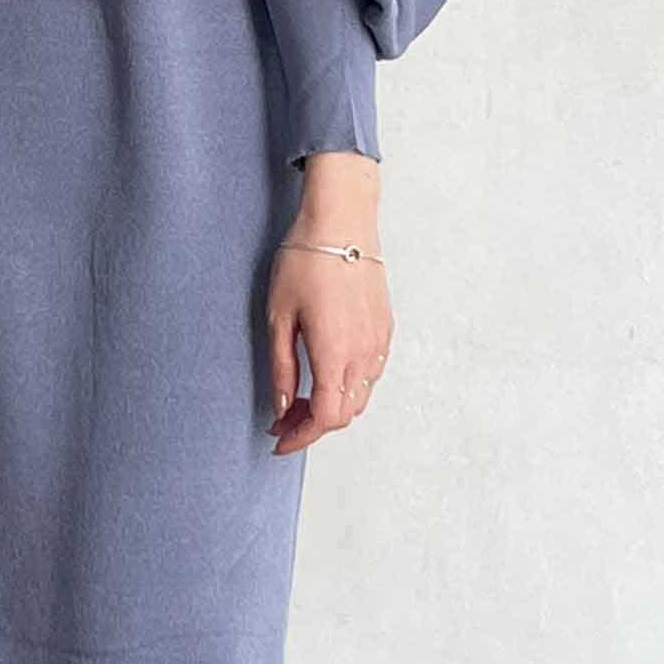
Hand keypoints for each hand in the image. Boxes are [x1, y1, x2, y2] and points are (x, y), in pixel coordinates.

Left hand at [267, 154, 392, 454]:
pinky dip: (347, 387)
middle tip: (281, 421)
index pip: (325, 418)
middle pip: (345, 414)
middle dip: (311, 426)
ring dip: (331, 408)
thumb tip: (282, 406)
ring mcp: (379, 342)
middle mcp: (364, 353)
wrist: (341, 222)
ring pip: (359, 397)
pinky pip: (370, 375)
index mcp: (335, 352)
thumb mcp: (279, 316)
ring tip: (298, 400)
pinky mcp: (385, 329)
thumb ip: (281, 367)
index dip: (301, 437)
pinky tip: (322, 374)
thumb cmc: (305, 261)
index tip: (278, 440)